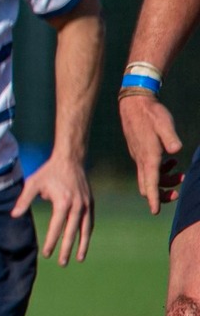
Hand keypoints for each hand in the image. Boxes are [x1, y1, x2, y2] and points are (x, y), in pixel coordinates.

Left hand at [15, 153, 92, 265]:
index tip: (46, 254)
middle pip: (72, 232)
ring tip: (78, 258)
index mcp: (63, 202)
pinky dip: (87, 233)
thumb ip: (23, 200)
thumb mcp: (33, 183)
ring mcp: (86, 205)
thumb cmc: (49, 172)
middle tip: (62, 263)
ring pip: (85, 229)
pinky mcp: (91, 202)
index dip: (51, 242)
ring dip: (82, 245)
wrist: (70, 159)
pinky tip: (83, 242)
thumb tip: (13, 216)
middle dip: (67, 249)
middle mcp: (77, 206)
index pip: (56, 228)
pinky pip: (90, 222)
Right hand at [119, 92, 184, 213]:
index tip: (155, 212)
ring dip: (163, 182)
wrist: (134, 104)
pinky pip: (148, 169)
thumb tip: (176, 151)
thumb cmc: (151, 113)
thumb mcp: (165, 124)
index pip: (150, 182)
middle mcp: (141, 159)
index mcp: (148, 156)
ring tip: (180, 175)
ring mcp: (139, 156)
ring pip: (148, 179)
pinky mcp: (140, 152)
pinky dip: (160, 172)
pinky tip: (171, 162)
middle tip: (176, 195)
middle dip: (160, 195)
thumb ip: (170, 138)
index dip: (153, 198)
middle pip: (146, 186)